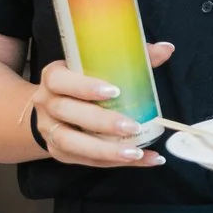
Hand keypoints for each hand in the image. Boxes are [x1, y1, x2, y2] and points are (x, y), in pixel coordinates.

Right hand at [31, 44, 174, 167]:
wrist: (52, 107)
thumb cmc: (82, 81)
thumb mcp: (98, 66)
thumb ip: (132, 57)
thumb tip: (166, 49)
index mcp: (53, 77)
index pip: (61, 81)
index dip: (84, 87)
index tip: (114, 91)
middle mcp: (46, 104)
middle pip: (68, 113)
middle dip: (102, 122)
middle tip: (132, 126)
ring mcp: (49, 130)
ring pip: (72, 143)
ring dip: (105, 150)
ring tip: (135, 153)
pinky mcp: (59, 152)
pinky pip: (85, 161)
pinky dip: (115, 163)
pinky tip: (143, 159)